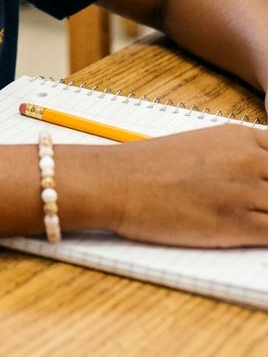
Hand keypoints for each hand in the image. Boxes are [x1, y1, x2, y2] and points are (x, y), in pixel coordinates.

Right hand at [102, 126, 267, 246]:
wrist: (118, 182)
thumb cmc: (152, 167)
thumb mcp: (203, 148)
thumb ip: (238, 159)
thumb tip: (261, 179)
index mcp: (240, 136)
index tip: (266, 186)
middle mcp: (249, 159)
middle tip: (260, 205)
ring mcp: (246, 191)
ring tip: (251, 219)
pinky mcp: (237, 225)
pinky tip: (254, 235)